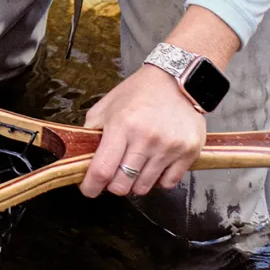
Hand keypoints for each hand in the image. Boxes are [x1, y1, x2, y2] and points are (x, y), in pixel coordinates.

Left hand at [79, 64, 206, 198]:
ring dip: (135, 182)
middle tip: (114, 174)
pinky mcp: (188, 152)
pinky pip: (168, 184)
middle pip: (122, 185)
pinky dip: (158, 180)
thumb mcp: (107, 105)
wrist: (177, 79)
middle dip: (113, 185)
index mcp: (122, 125)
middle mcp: (146, 138)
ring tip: (136, 164)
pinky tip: (154, 164)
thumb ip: (91, 131)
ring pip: (144, 188)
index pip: (102, 170)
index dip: (91, 186)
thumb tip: (81, 156)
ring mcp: (169, 147)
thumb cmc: (140, 91)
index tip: (88, 189)